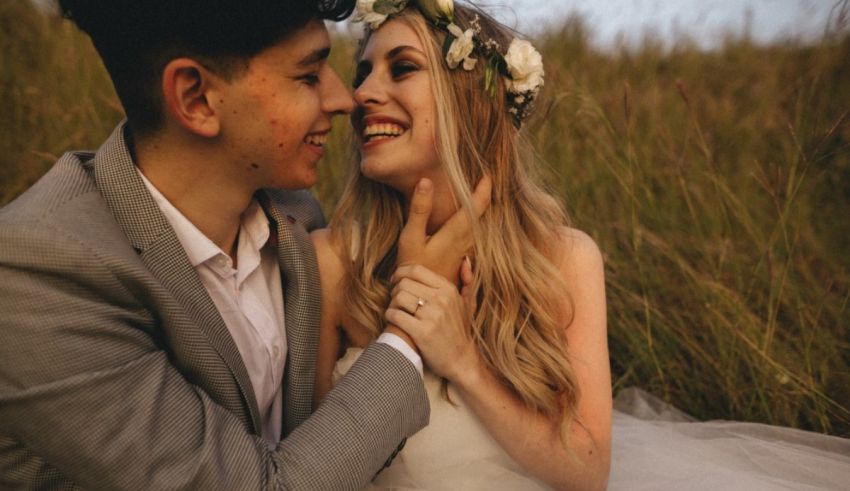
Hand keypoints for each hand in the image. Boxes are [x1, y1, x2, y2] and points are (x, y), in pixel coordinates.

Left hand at [385, 262, 481, 381]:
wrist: (461, 360)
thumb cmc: (460, 331)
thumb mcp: (468, 304)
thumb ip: (467, 281)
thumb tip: (465, 260)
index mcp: (448, 289)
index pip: (416, 270)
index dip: (400, 272)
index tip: (395, 281)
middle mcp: (441, 299)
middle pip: (404, 283)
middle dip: (395, 290)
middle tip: (395, 300)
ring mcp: (432, 316)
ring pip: (398, 297)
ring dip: (391, 303)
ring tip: (395, 310)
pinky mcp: (422, 332)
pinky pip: (395, 315)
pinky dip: (389, 316)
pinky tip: (392, 320)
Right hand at [397, 175, 491, 282]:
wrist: (422, 300)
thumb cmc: (413, 268)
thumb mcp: (410, 237)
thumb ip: (419, 209)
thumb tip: (426, 181)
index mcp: (456, 232)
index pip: (477, 205)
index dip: (484, 187)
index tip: (489, 172)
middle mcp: (466, 240)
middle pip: (482, 213)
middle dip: (487, 194)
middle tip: (488, 177)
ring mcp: (466, 250)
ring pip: (481, 224)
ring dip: (483, 208)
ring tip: (483, 193)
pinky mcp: (462, 258)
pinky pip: (475, 234)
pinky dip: (477, 221)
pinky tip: (473, 218)